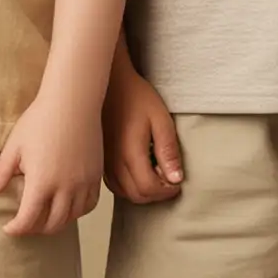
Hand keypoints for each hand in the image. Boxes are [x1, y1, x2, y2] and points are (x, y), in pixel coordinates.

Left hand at [0, 90, 102, 235]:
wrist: (72, 100)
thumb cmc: (40, 119)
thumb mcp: (15, 145)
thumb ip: (1, 172)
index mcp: (42, 182)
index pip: (28, 220)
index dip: (16, 228)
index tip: (8, 228)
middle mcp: (65, 188)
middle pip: (51, 225)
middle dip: (35, 229)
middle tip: (24, 224)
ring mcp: (83, 183)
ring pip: (71, 218)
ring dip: (56, 222)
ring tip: (44, 216)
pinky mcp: (96, 175)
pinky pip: (89, 205)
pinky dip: (77, 211)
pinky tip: (67, 206)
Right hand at [103, 57, 182, 203]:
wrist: (111, 81)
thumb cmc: (135, 95)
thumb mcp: (160, 118)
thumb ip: (169, 150)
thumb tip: (176, 178)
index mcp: (130, 152)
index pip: (149, 189)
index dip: (167, 191)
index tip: (178, 181)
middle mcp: (113, 161)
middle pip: (137, 196)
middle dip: (157, 193)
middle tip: (168, 177)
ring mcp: (104, 160)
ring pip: (124, 192)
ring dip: (142, 191)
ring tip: (154, 172)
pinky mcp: (99, 157)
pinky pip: (113, 183)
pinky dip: (128, 186)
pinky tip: (137, 170)